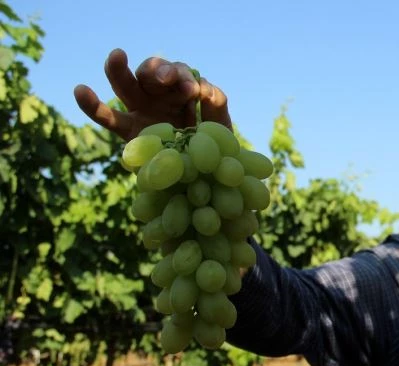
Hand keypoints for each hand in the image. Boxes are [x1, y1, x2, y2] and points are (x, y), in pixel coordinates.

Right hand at [73, 48, 231, 140]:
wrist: (203, 180)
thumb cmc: (214, 150)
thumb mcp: (222, 129)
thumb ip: (216, 107)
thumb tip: (205, 89)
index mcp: (182, 92)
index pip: (179, 74)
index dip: (183, 77)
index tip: (193, 90)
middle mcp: (159, 97)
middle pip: (150, 72)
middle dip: (158, 70)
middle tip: (166, 78)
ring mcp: (140, 111)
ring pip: (124, 84)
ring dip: (119, 69)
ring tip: (118, 55)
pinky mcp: (127, 131)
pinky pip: (105, 117)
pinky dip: (91, 104)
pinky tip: (80, 90)